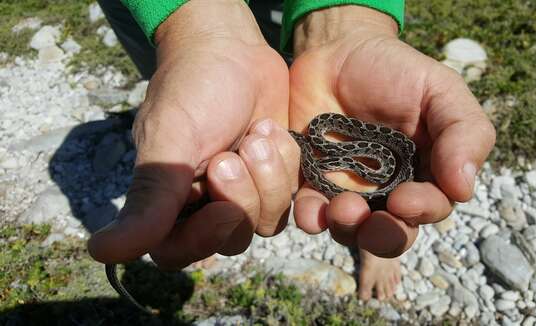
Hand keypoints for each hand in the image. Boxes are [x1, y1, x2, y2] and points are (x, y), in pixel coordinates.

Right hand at [88, 0, 298, 268]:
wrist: (233, 50)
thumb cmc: (194, 87)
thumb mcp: (170, 138)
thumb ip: (150, 197)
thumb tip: (103, 251)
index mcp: (168, 199)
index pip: (178, 251)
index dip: (204, 238)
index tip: (222, 207)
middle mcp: (204, 203)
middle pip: (232, 238)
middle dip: (244, 194)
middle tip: (241, 146)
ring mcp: (244, 192)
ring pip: (267, 221)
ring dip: (269, 175)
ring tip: (258, 132)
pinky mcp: (274, 178)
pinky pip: (291, 196)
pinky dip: (286, 162)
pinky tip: (270, 128)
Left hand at [289, 6, 494, 256]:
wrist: (337, 52)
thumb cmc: (395, 70)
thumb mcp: (439, 90)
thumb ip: (463, 132)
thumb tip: (464, 189)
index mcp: (425, 173)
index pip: (431, 209)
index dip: (421, 212)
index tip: (405, 200)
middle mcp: (387, 190)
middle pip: (390, 234)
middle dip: (382, 236)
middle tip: (368, 219)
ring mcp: (347, 190)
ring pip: (350, 230)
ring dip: (346, 228)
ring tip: (339, 207)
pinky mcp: (311, 183)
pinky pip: (310, 212)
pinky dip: (310, 218)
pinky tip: (311, 210)